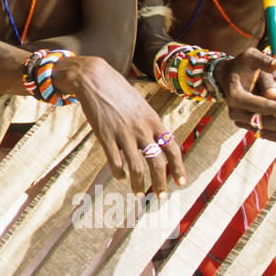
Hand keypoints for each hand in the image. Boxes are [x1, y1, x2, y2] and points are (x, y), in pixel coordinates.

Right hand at [53, 56, 183, 195]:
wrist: (94, 79)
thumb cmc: (118, 91)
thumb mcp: (141, 105)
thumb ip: (150, 123)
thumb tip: (158, 142)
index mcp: (153, 120)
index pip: (172, 148)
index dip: (179, 168)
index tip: (181, 183)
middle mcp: (142, 129)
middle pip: (157, 163)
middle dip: (161, 183)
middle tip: (161, 197)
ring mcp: (123, 133)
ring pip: (137, 167)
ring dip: (139, 184)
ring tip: (139, 194)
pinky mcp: (105, 136)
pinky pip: (116, 162)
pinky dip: (119, 174)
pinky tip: (120, 177)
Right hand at [233, 50, 275, 153]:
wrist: (227, 76)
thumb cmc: (242, 65)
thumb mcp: (251, 57)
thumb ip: (265, 61)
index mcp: (236, 95)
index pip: (262, 104)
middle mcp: (236, 112)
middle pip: (265, 123)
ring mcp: (241, 121)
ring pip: (267, 133)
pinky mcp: (248, 125)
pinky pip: (267, 135)